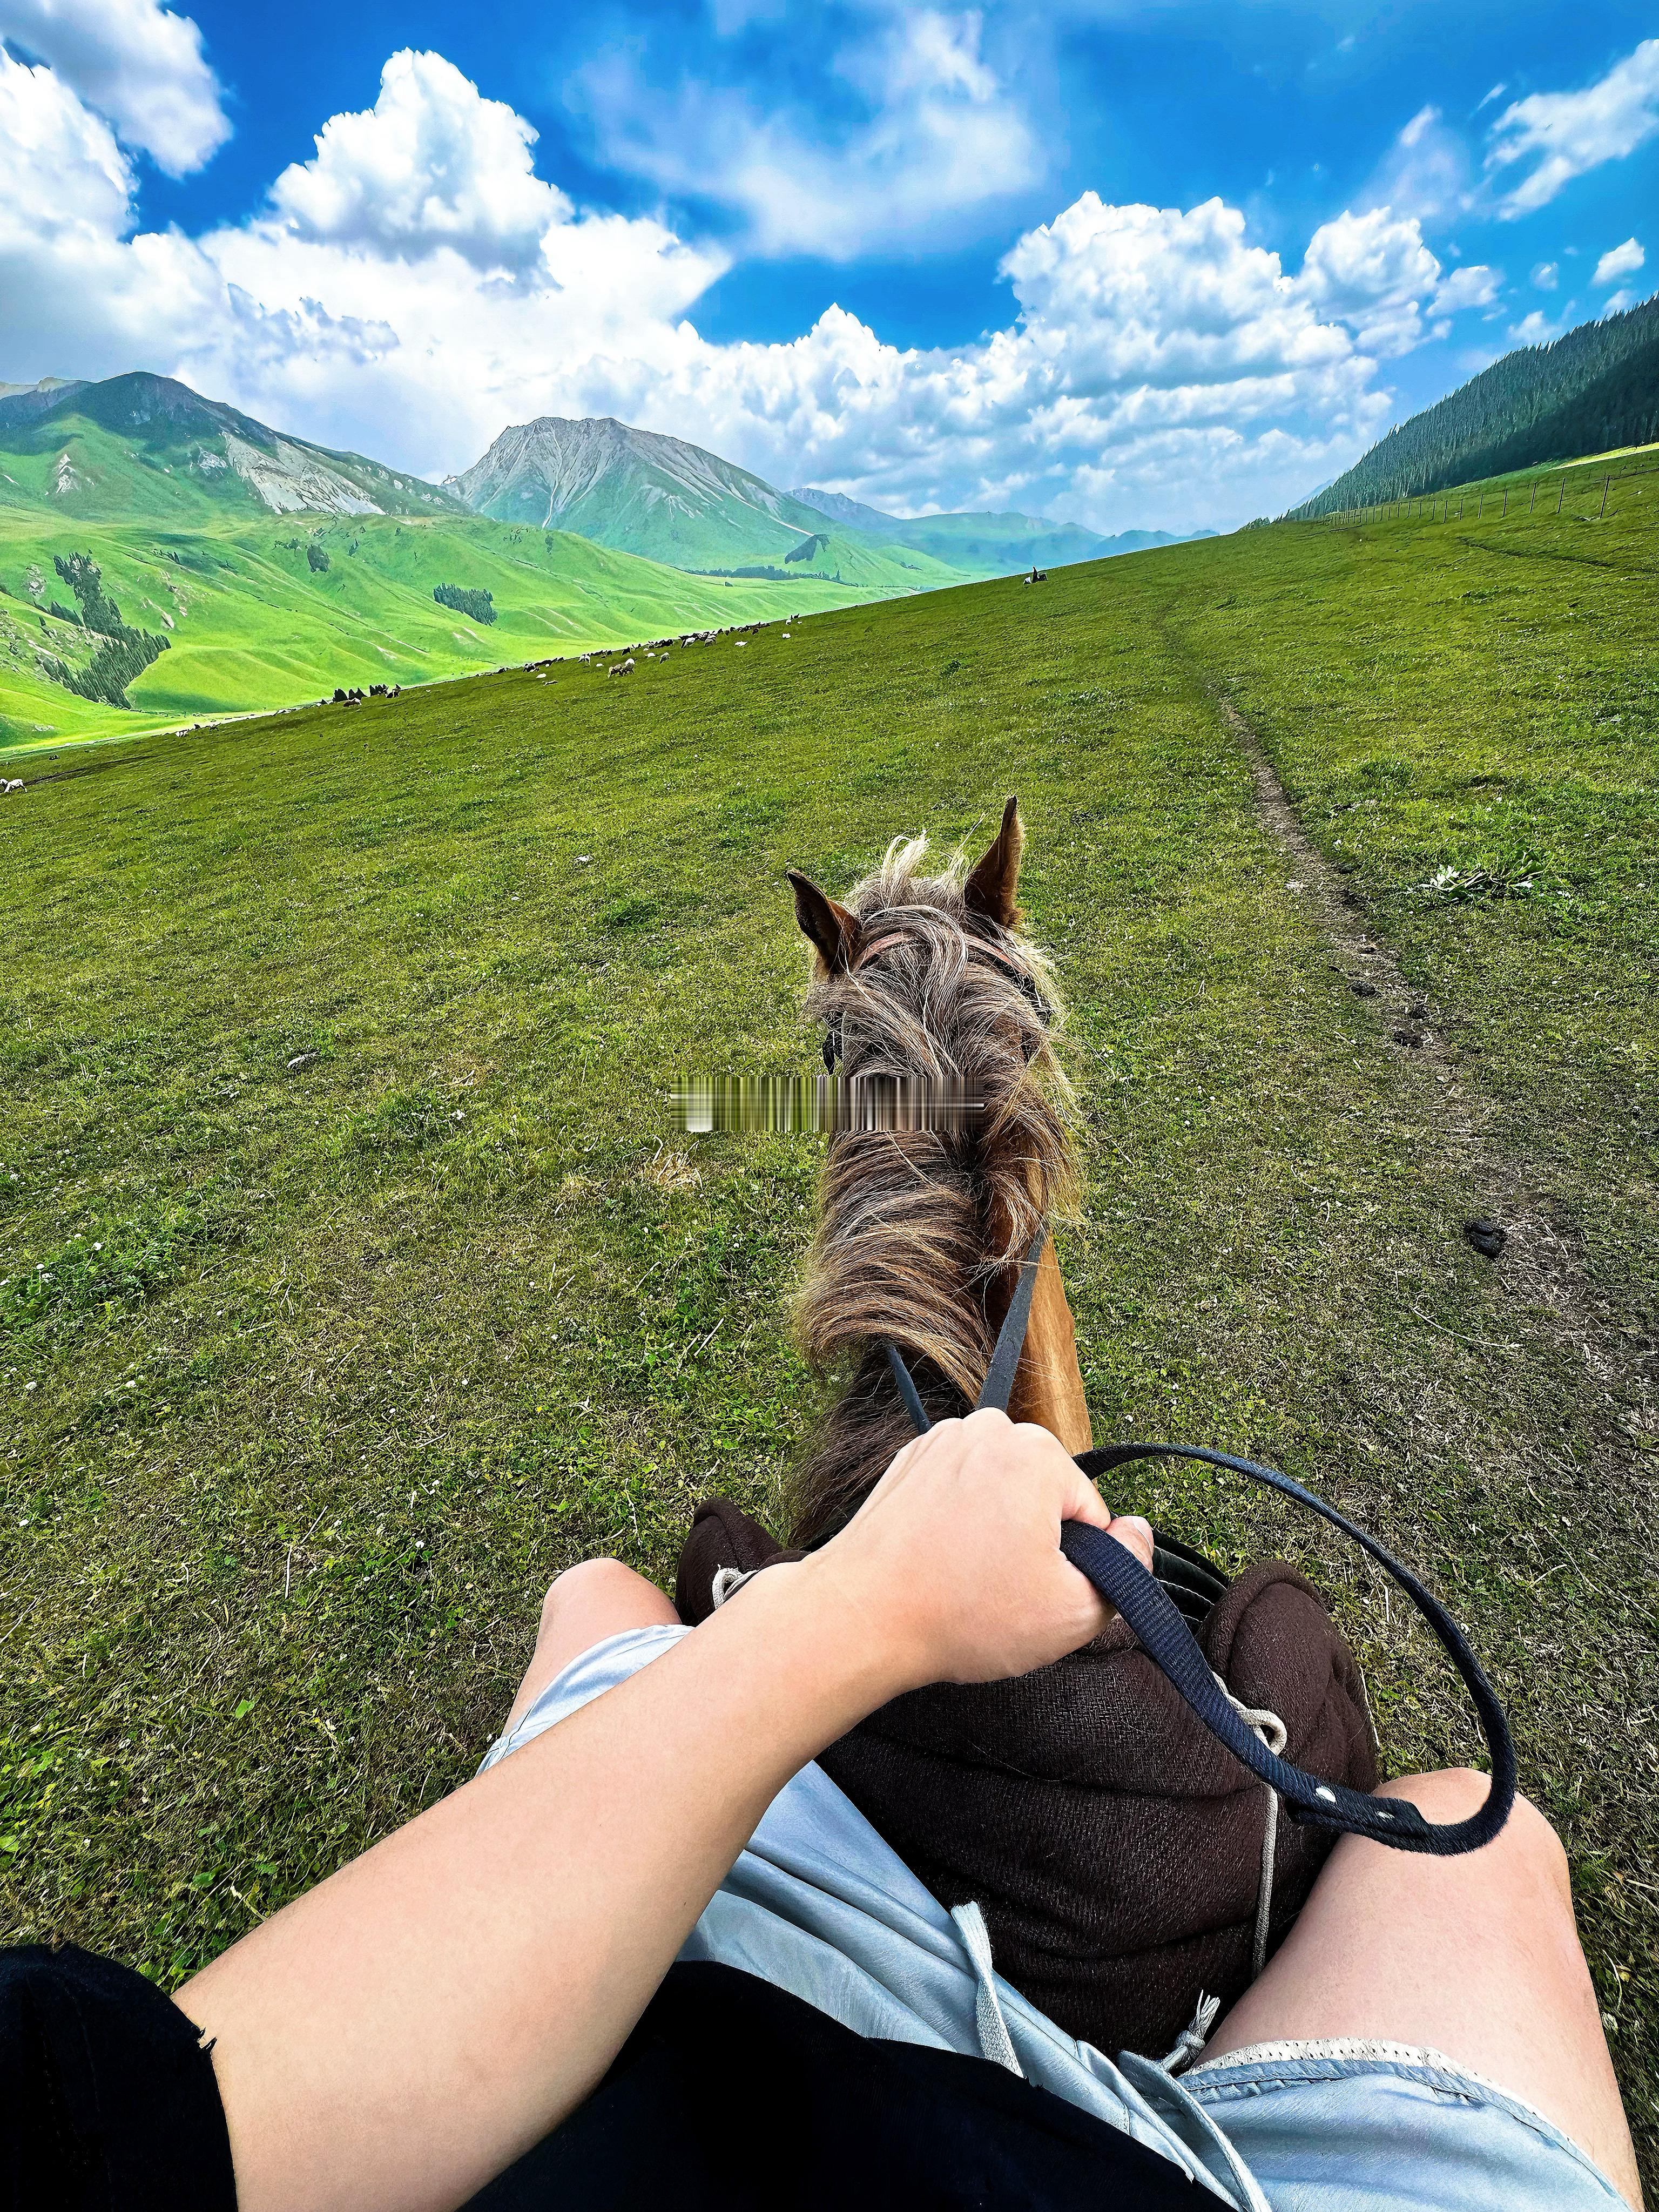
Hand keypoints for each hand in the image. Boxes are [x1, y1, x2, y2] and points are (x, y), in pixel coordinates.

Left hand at [801, 1408, 1153, 1692]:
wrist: (859, 1615)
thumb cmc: (963, 1615)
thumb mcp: (1075, 1611)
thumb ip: (1129, 1568)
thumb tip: (1138, 1532)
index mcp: (1037, 1453)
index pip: (1091, 1517)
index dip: (1075, 1566)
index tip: (1034, 1591)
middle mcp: (989, 1429)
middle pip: (1046, 1498)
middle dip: (1035, 1544)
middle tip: (999, 1591)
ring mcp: (943, 1440)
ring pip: (1003, 1495)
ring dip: (996, 1534)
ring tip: (964, 1579)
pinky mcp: (910, 1460)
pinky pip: (962, 1491)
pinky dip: (959, 1524)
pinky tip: (939, 1561)